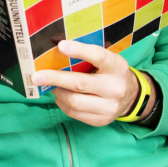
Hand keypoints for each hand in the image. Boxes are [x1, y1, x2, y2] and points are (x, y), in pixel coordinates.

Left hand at [30, 40, 145, 126]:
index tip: (60, 46)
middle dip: (55, 78)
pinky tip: (60, 96)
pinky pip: (74, 113)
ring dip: (57, 92)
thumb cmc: (110, 72)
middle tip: (36, 76)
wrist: (131, 97)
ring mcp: (109, 107)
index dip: (79, 50)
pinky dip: (62, 103)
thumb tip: (57, 47)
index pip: (98, 56)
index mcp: (117, 67)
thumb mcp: (107, 60)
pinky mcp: (101, 120)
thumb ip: (88, 55)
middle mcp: (115, 87)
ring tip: (51, 86)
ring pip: (74, 101)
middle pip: (80, 83)